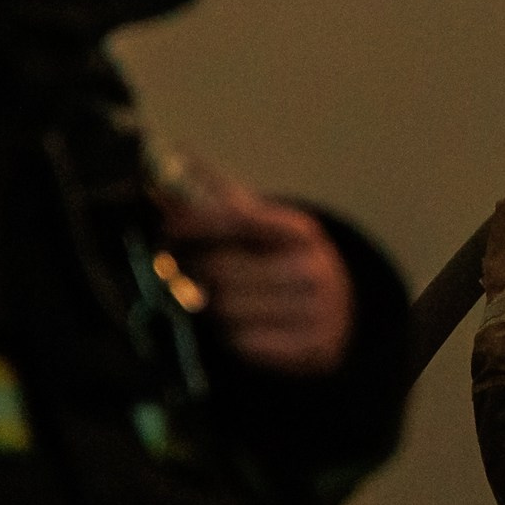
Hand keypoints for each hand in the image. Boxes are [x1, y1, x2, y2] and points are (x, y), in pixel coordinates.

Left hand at [154, 155, 355, 375]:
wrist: (339, 310)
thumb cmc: (282, 260)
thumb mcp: (263, 226)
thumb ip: (221, 198)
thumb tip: (177, 155)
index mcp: (300, 231)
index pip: (237, 218)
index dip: (195, 221)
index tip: (165, 226)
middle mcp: (314, 269)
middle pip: (222, 271)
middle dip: (192, 268)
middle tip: (176, 267)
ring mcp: (316, 312)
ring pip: (227, 310)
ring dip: (208, 305)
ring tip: (207, 296)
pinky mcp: (311, 348)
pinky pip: (243, 344)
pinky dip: (229, 335)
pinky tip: (232, 324)